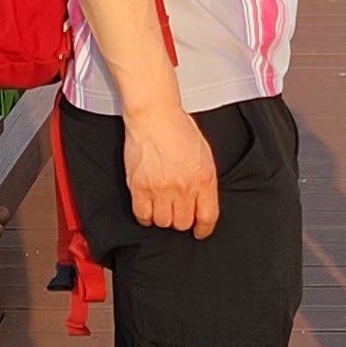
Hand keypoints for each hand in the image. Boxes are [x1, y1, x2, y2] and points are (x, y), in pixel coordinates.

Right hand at [124, 102, 219, 236]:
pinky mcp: (139, 187)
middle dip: (181, 218)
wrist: (154, 115)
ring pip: (162, 222)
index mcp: (203, 179)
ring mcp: (159, 189)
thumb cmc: (178, 128)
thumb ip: (205, 180)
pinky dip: (146, 215)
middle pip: (182, 223)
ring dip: (163, 216)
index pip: (207, 217)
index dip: (203, 229)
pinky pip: (142, 216)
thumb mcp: (204, 154)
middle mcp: (182, 187)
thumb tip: (203, 200)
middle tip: (177, 209)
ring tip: (162, 203)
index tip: (200, 230)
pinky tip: (148, 205)